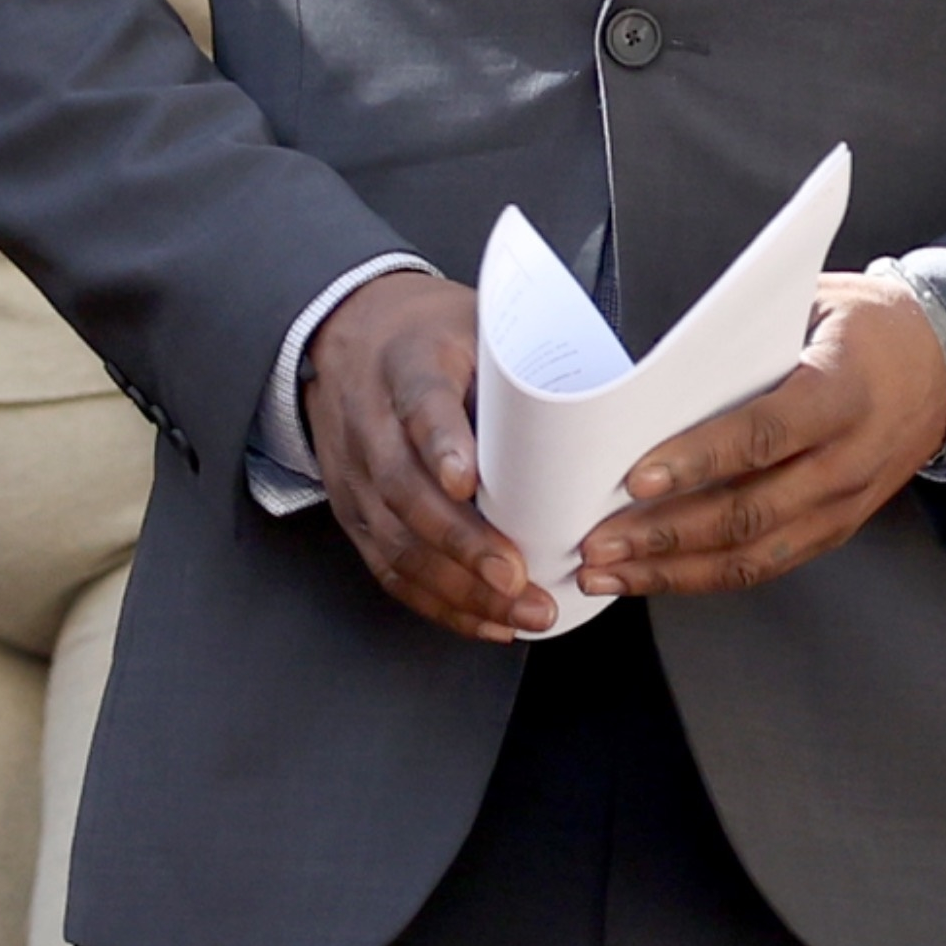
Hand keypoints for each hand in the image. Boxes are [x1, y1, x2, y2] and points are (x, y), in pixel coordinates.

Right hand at [303, 273, 556, 643]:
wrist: (343, 331)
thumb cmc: (426, 334)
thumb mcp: (471, 323)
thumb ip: (518, 366)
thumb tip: (602, 416)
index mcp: (407, 364)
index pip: (419, 404)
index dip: (441, 445)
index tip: (466, 482)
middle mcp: (370, 423)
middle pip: (405, 490)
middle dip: (462, 544)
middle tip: (517, 576)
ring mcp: (356, 474)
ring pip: (397, 542)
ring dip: (459, 588)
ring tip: (519, 612)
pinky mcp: (354, 511)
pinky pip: (390, 569)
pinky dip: (439, 603)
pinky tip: (486, 621)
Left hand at [576, 269, 945, 600]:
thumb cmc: (867, 328)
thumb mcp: (816, 303)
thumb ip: (748, 338)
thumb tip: (661, 375)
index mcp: (843, 392)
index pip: (764, 434)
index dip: (699, 460)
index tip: (637, 477)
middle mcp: (848, 459)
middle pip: (748, 511)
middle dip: (664, 533)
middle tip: (597, 540)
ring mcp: (844, 504)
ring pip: (751, 555)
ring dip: (672, 570)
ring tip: (607, 572)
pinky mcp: (835, 530)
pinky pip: (764, 566)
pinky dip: (702, 577)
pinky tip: (654, 576)